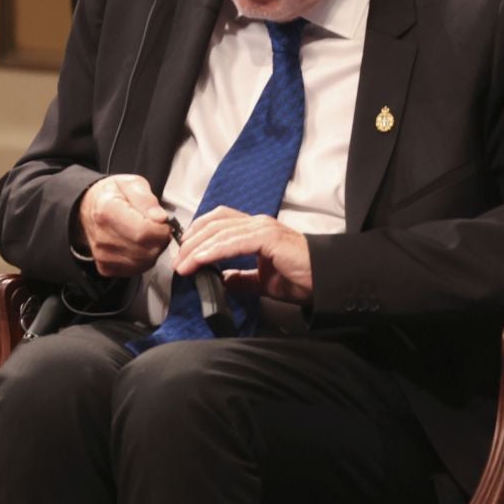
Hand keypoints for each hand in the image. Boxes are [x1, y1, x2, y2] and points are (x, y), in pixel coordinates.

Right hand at [76, 175, 170, 275]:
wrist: (87, 208)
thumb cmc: (110, 195)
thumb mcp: (130, 184)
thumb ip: (146, 199)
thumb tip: (160, 218)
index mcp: (107, 211)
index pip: (144, 232)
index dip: (161, 229)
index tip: (162, 221)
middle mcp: (103, 237)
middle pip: (146, 249)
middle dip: (160, 239)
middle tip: (156, 227)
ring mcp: (103, 255)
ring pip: (145, 262)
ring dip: (153, 250)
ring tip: (147, 235)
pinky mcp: (106, 267)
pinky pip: (136, 269)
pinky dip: (144, 259)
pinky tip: (139, 246)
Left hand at [176, 207, 312, 303]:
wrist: (327, 281)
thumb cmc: (301, 278)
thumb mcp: (263, 281)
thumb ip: (242, 278)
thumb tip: (223, 280)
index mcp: (255, 230)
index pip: (218, 222)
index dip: (197, 233)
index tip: (182, 253)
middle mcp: (257, 223)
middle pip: (213, 224)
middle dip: (191, 242)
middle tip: (177, 262)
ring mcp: (263, 228)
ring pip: (219, 232)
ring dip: (196, 249)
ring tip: (182, 265)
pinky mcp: (268, 238)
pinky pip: (233, 242)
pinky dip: (212, 251)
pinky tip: (199, 261)